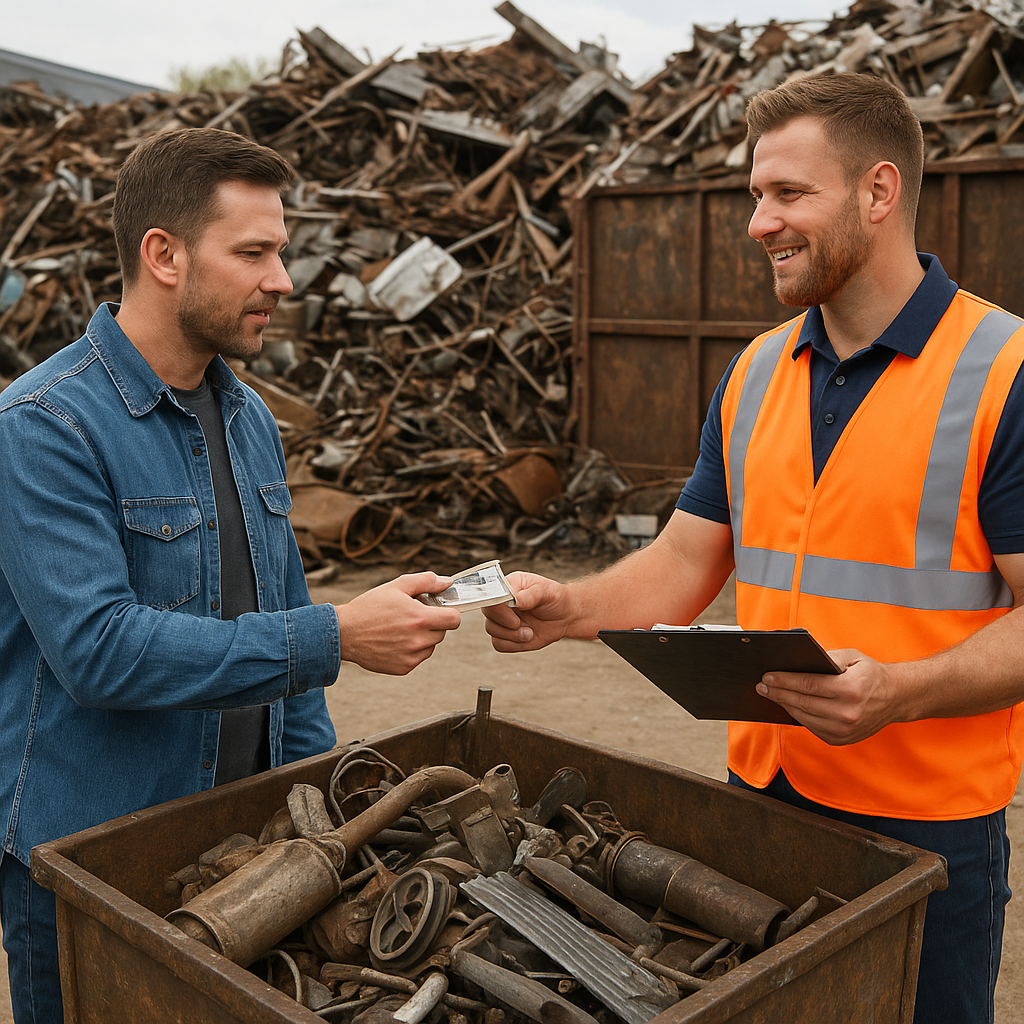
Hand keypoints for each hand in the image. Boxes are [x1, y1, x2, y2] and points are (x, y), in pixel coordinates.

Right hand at [334, 572, 460, 674]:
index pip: (454, 620)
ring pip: (431, 646)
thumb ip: (426, 582)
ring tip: (400, 629)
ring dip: (422, 638)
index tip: (439, 610)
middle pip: (442, 632)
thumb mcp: (397, 586)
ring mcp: (411, 656)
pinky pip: (418, 658)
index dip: (449, 612)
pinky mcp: (404, 668)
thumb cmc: (369, 607)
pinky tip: (394, 641)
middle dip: (433, 623)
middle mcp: (418, 640)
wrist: (344, 633)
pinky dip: (411, 650)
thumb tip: (447, 582)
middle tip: (412, 617)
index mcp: (420, 618)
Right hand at [483, 571, 574, 651]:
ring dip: (512, 635)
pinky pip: (499, 644)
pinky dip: (513, 644)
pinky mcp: (506, 636)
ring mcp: (502, 619)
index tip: (513, 609)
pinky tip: (526, 637)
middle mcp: (502, 602)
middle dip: (505, 622)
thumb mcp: (547, 592)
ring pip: (492, 630)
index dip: (497, 604)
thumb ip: (530, 595)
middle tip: (520, 623)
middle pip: (488, 613)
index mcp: (508, 586)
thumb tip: (515, 600)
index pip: (492, 593)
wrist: (565, 617)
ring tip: (530, 631)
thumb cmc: (555, 599)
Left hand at [756, 649, 901, 744]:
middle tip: (761, 685)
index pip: (808, 685)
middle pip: (802, 702)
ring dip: (784, 705)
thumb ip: (827, 657)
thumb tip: (798, 659)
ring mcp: (844, 730)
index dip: (784, 680)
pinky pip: (811, 727)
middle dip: (778, 693)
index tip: (767, 676)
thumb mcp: (852, 657)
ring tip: (770, 694)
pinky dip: (798, 716)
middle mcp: (847, 713)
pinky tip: (788, 705)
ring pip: (804, 717)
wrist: (895, 698)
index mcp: (850, 690)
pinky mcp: (840, 739)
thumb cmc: (870, 674)